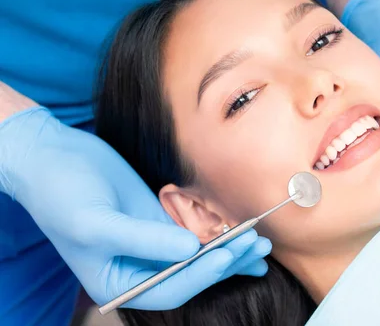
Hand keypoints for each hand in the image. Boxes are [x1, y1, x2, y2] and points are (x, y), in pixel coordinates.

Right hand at [0, 106, 270, 309]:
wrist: (54, 156)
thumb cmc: (62, 193)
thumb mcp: (97, 222)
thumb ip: (144, 239)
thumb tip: (191, 250)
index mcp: (118, 282)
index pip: (167, 290)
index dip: (200, 276)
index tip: (227, 254)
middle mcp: (138, 269)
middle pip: (189, 275)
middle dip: (223, 262)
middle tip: (254, 244)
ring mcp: (152, 244)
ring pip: (197, 256)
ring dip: (228, 251)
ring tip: (259, 243)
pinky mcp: (160, 221)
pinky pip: (195, 235)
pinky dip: (218, 235)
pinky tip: (242, 234)